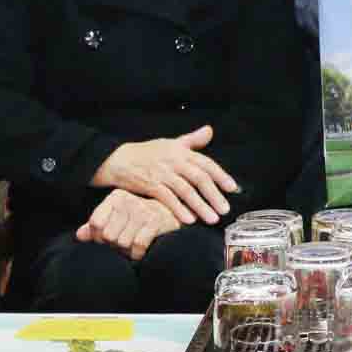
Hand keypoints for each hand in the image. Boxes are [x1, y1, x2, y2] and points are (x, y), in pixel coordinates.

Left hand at [76, 189, 182, 259]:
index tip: (106, 239)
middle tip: (122, 244)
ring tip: (132, 246)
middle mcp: (128, 201)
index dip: (97, 237)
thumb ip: (96, 226)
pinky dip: (137, 254)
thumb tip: (79, 235)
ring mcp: (143, 210)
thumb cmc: (140, 218)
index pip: (95, 223)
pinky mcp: (156, 221)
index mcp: (116, 197)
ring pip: (122, 242)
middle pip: (108, 235)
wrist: (172, 216)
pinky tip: (140, 252)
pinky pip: (138, 245)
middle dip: (114, 246)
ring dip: (126, 251)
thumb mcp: (117, 218)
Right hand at [94, 126, 238, 224]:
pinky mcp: (150, 185)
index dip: (221, 176)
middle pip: (199, 178)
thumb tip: (210, 131)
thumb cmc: (148, 153)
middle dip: (214, 195)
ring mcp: (162, 173)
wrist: (119, 160)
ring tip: (212, 218)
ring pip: (186, 190)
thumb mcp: (171, 143)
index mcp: (181, 151)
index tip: (233, 188)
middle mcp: (174, 161)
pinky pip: (168, 199)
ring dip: (201, 206)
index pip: (206, 163)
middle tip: (225, 209)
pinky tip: (189, 220)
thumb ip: (192, 140)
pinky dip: (179, 209)